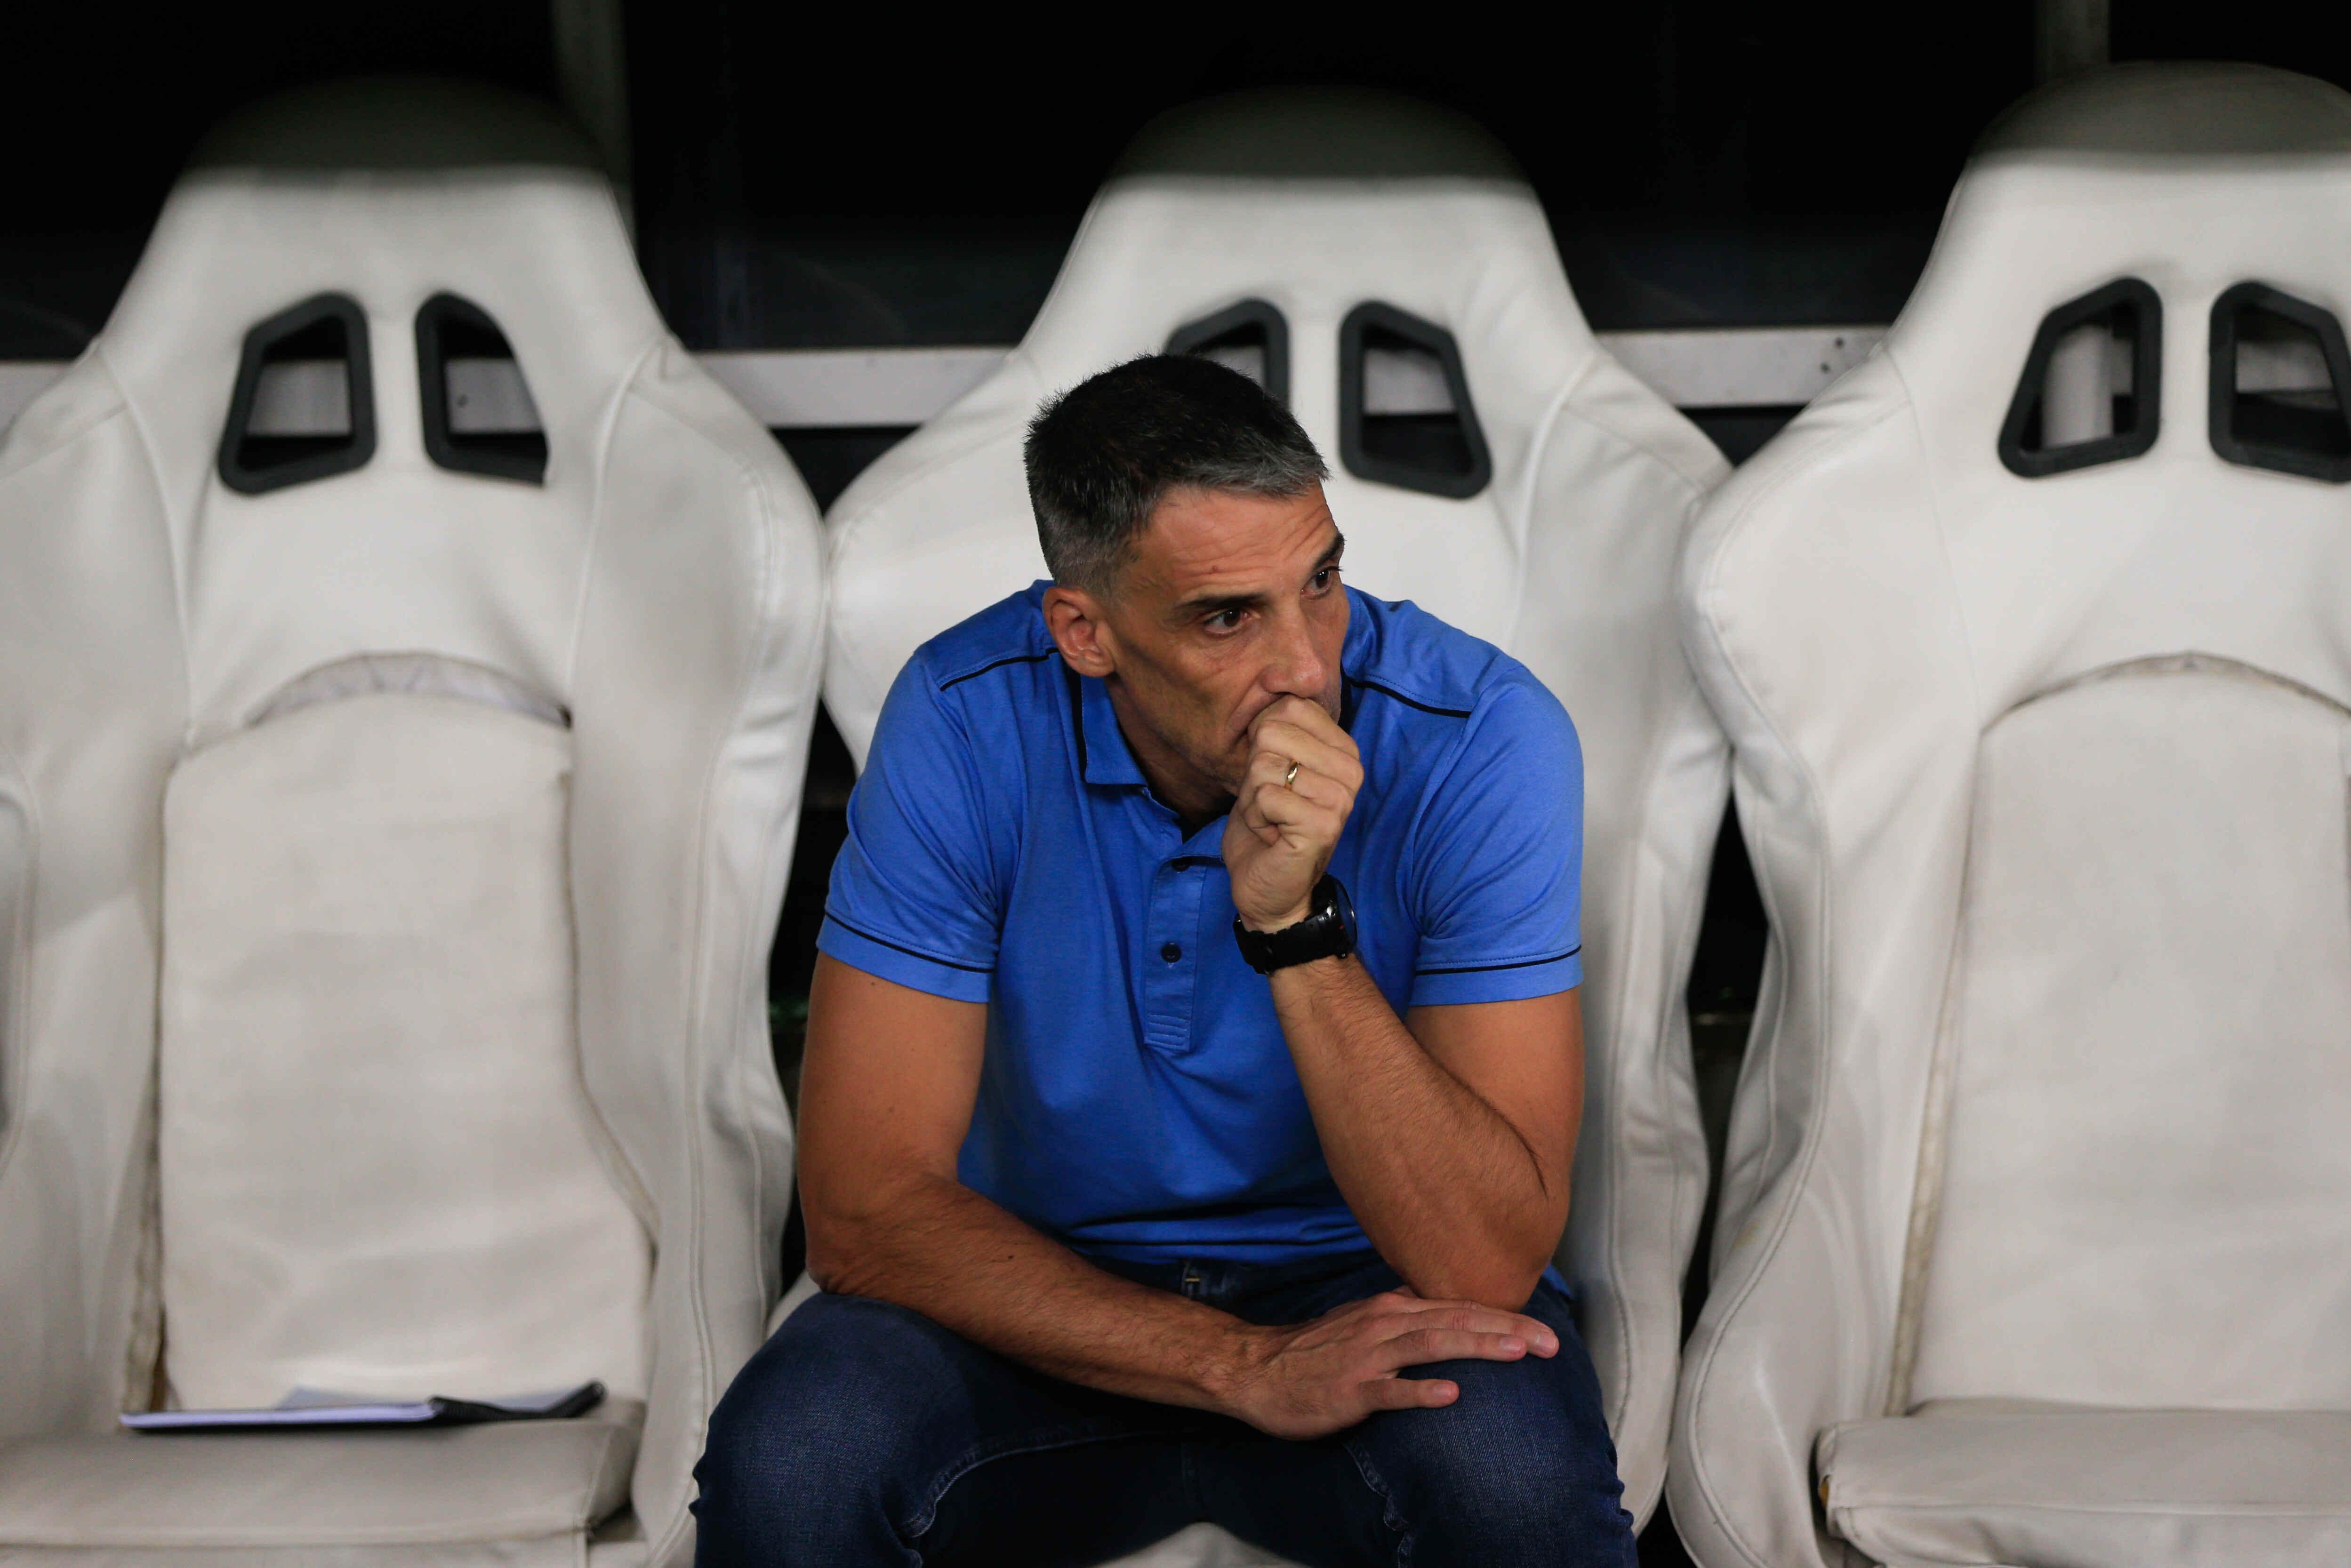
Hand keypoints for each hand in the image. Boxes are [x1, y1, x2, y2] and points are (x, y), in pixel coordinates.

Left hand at [1222, 695, 1363, 930]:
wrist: (1269, 888)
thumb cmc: (1269, 825)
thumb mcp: (1269, 765)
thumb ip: (1276, 728)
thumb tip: (1272, 677)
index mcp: (1343, 750)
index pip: (1290, 706)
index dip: (1263, 742)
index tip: (1277, 777)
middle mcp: (1351, 770)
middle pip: (1272, 732)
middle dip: (1255, 771)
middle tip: (1273, 803)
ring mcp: (1340, 798)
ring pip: (1264, 765)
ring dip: (1254, 798)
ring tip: (1274, 820)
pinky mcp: (1324, 824)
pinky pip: (1266, 795)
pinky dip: (1257, 817)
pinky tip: (1273, 835)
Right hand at [1222, 1288, 1558, 1439]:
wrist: (1258, 1368)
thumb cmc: (1315, 1350)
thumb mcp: (1363, 1319)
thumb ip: (1404, 1312)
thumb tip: (1440, 1302)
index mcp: (1391, 1308)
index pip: (1458, 1307)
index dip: (1504, 1316)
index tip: (1545, 1330)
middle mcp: (1384, 1324)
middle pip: (1454, 1321)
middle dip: (1506, 1329)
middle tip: (1551, 1343)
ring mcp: (1368, 1357)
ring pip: (1429, 1346)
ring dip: (1475, 1345)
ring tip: (1516, 1352)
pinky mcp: (1350, 1391)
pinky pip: (1390, 1392)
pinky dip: (1420, 1391)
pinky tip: (1450, 1395)